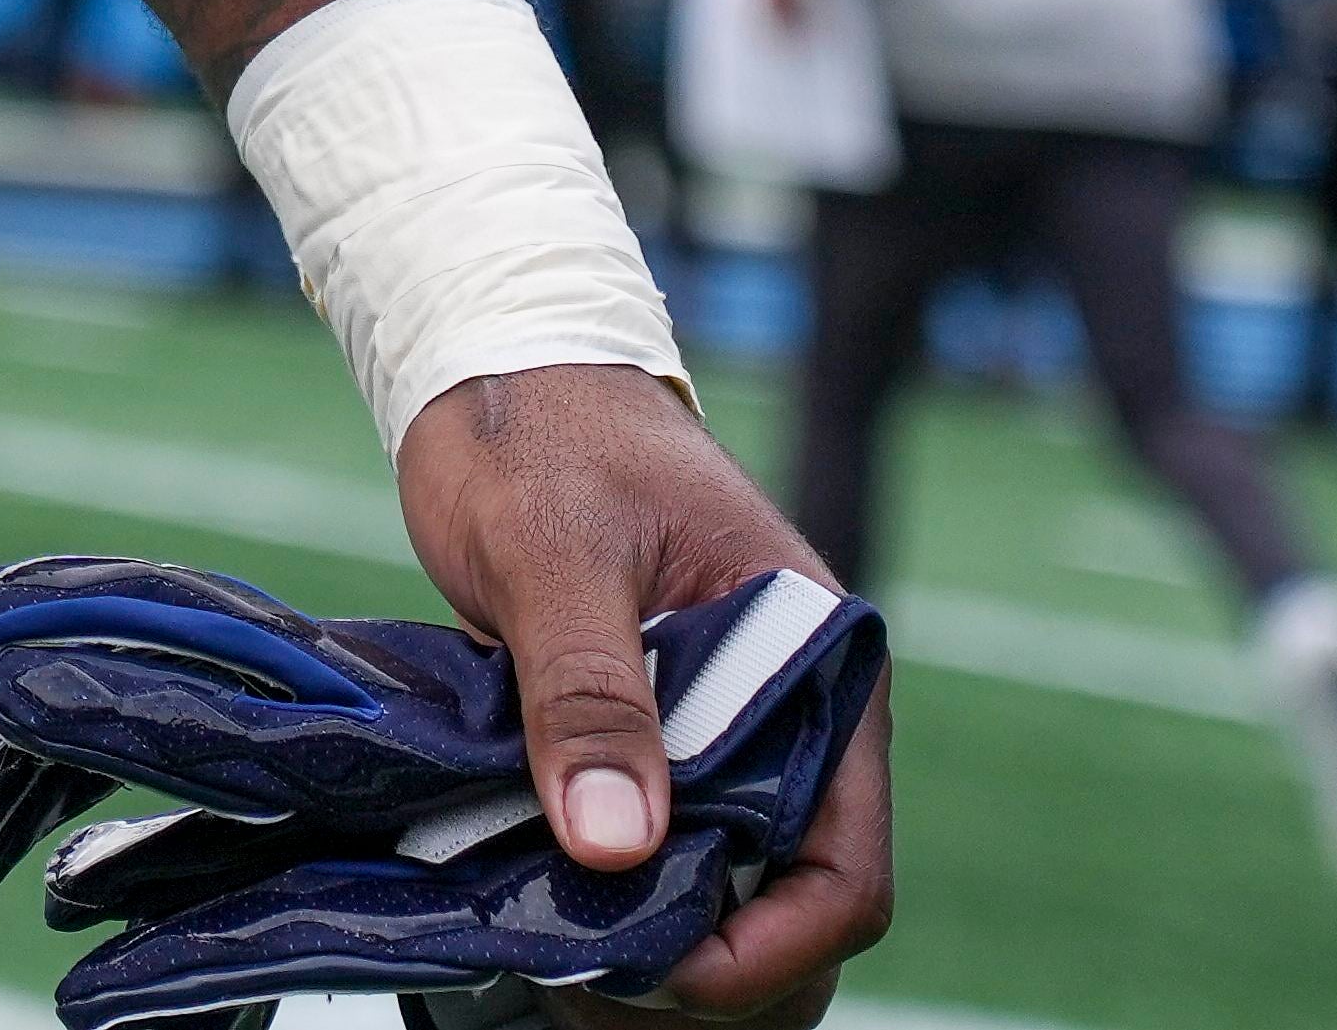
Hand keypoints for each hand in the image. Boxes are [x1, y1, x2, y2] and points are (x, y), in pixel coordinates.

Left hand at [394, 361, 895, 1023]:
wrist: (494, 368)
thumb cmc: (538, 433)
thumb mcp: (553, 550)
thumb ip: (587, 689)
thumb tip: (615, 847)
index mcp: (817, 672)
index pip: (842, 870)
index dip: (771, 949)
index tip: (665, 975)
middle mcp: (789, 721)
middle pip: (791, 908)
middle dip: (708, 971)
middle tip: (587, 988)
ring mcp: (721, 736)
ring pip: (726, 899)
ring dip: (655, 951)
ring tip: (558, 971)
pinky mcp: (651, 742)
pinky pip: (658, 856)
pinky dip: (612, 907)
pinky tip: (539, 930)